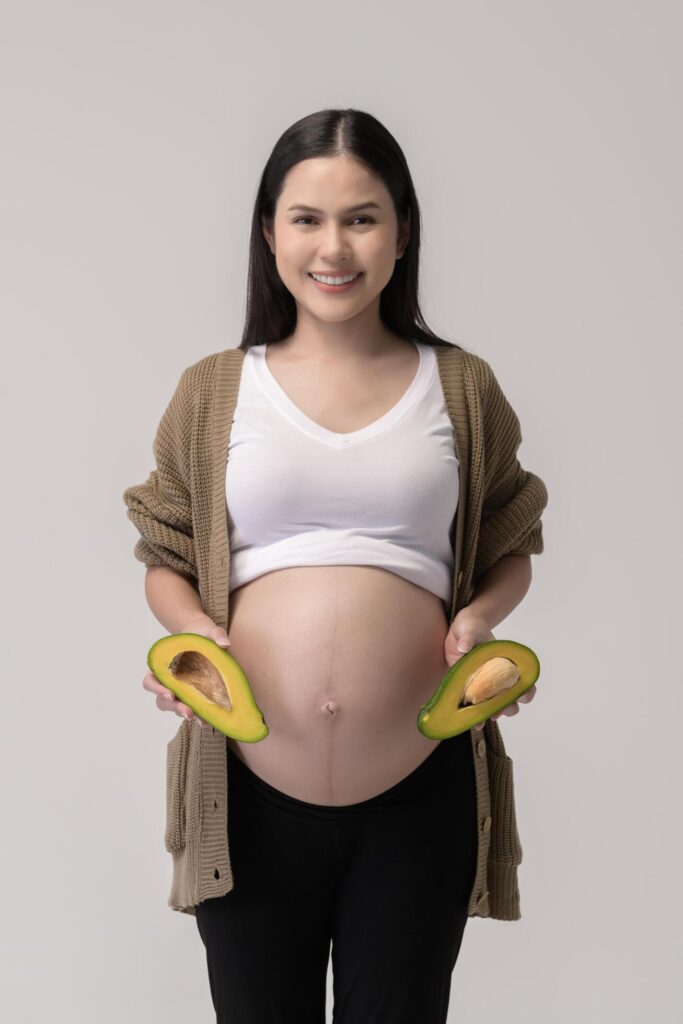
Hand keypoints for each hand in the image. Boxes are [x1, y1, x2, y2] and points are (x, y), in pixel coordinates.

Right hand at [142, 614, 231, 728]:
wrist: (207, 640)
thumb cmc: (202, 635)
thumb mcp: (209, 631)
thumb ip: (216, 634)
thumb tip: (225, 644)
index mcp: (163, 666)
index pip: (150, 681)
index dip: (156, 689)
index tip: (170, 693)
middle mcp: (168, 682)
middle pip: (162, 700)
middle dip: (174, 707)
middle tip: (188, 712)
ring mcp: (179, 691)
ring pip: (174, 708)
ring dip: (184, 714)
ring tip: (199, 719)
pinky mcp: (192, 697)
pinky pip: (191, 710)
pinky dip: (198, 716)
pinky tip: (208, 720)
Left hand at [444, 608, 536, 730]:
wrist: (459, 630)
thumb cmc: (471, 627)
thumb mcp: (470, 628)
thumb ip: (469, 637)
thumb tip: (463, 647)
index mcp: (506, 663)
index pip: (523, 680)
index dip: (526, 690)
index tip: (523, 694)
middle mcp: (499, 677)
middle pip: (512, 698)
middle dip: (510, 706)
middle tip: (502, 709)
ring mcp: (485, 686)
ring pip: (496, 706)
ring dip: (494, 714)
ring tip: (488, 718)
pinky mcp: (470, 689)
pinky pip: (477, 707)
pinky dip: (477, 717)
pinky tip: (474, 724)